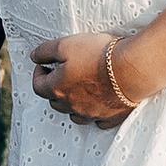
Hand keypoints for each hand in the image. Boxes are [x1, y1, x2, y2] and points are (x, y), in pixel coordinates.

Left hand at [29, 32, 145, 128]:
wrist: (132, 69)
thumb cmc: (98, 55)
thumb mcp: (65, 45)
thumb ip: (45, 51)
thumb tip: (33, 57)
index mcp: (57, 89)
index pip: (38, 86)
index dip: (39, 73)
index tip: (46, 64)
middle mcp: (71, 106)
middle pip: (55, 102)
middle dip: (55, 87)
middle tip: (63, 73)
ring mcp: (91, 114)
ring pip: (74, 114)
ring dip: (72, 103)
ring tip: (80, 88)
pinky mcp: (111, 117)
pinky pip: (97, 120)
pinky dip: (94, 113)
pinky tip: (99, 102)